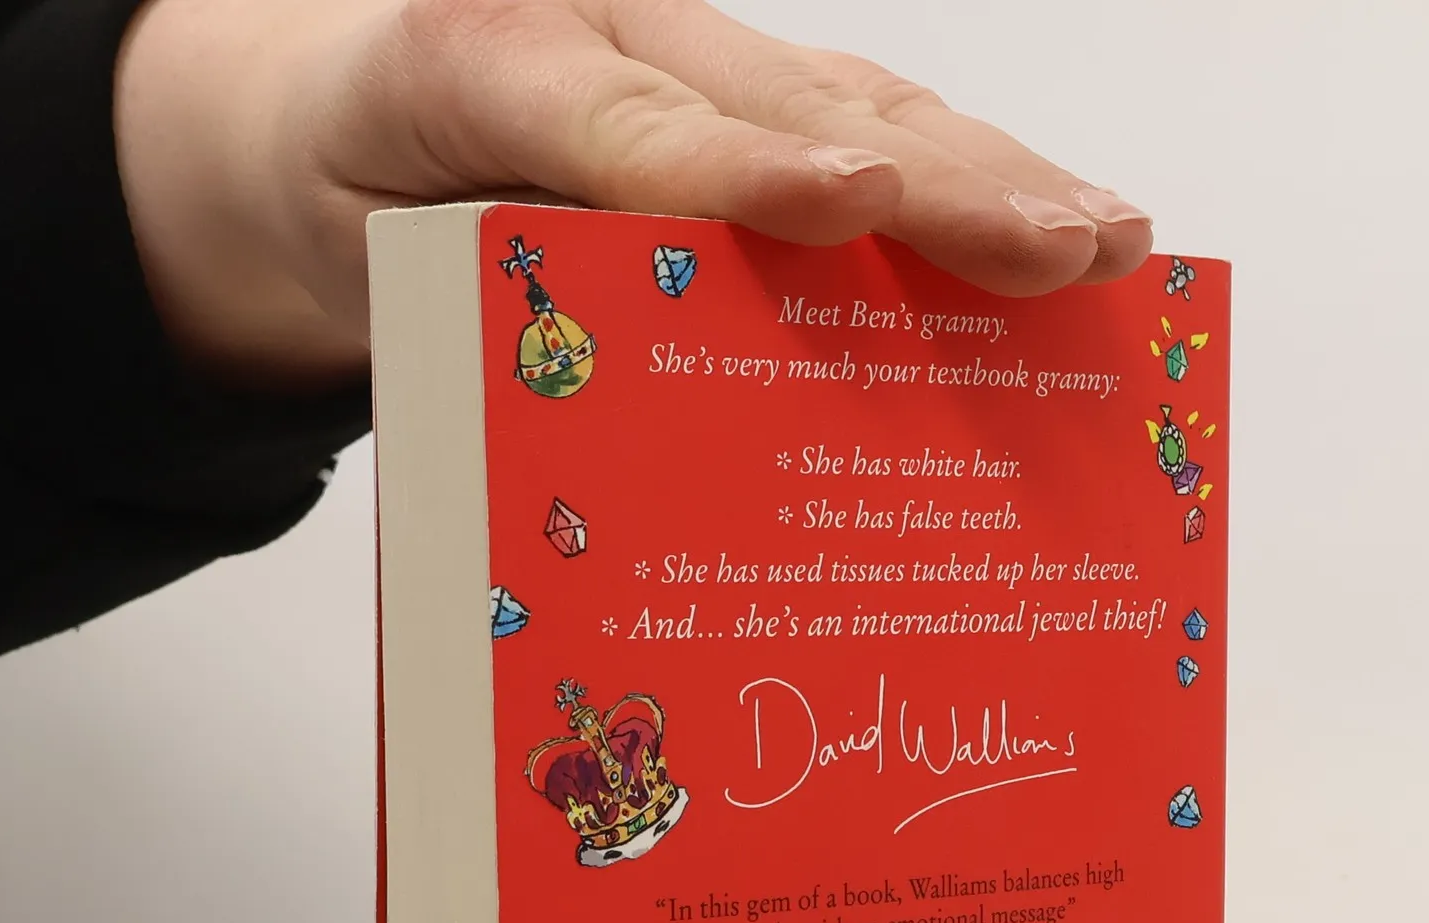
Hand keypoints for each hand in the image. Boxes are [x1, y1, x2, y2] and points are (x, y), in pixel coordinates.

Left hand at [115, 0, 1152, 385]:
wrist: (323, 132)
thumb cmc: (357, 199)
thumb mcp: (376, 273)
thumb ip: (494, 301)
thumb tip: (647, 381)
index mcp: (492, 60)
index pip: (635, 124)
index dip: (747, 167)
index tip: (848, 204)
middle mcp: (617, 34)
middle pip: (803, 106)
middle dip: (945, 182)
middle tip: (1069, 244)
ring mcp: (691, 56)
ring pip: (864, 105)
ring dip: (991, 177)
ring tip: (1105, 239)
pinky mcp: (737, 97)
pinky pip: (860, 128)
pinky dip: (959, 180)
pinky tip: (1053, 224)